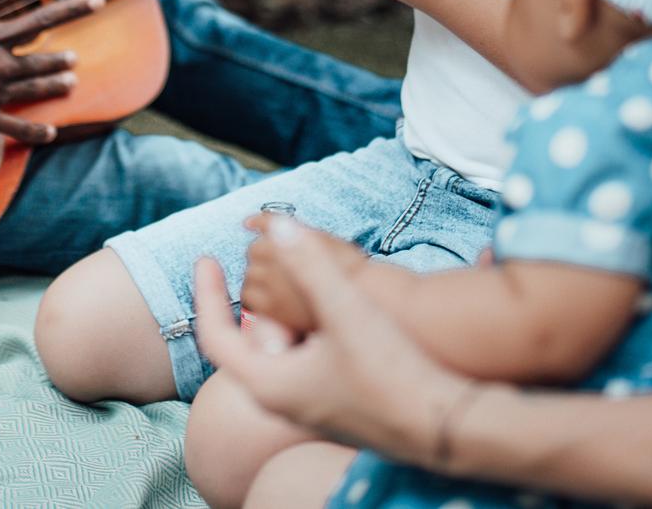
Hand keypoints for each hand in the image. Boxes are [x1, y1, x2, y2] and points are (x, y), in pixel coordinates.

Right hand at [0, 0, 99, 143]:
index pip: (42, 20)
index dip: (73, 9)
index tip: (98, 0)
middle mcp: (0, 65)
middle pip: (40, 61)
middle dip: (60, 60)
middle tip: (74, 60)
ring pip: (33, 89)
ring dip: (54, 86)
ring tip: (71, 84)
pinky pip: (15, 126)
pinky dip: (35, 131)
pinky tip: (51, 133)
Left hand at [193, 222, 472, 468]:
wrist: (447, 426)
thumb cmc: (392, 374)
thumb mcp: (347, 311)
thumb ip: (311, 266)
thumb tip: (278, 225)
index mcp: (270, 384)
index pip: (215, 337)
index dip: (205, 295)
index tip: (205, 259)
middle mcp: (282, 401)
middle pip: (249, 341)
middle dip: (251, 298)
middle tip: (255, 262)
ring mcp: (310, 406)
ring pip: (281, 348)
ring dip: (282, 311)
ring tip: (296, 278)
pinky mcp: (336, 404)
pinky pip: (305, 359)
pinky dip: (306, 328)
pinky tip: (334, 309)